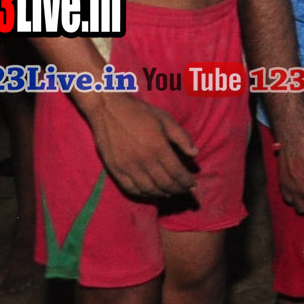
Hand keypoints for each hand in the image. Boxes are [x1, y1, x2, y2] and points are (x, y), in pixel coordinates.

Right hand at [84, 94, 198, 199]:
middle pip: (164, 183)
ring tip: (170, 192)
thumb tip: (195, 153)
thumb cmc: (140, 112)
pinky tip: (150, 193)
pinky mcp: (114, 170)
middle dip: (177, 189)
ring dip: (162, 193)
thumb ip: (182, 138)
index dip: (186, 181)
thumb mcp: (166, 120)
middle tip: (184, 190)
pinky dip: (143, 194)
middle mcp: (143, 160)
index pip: (176, 172)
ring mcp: (127, 167)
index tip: (193, 185)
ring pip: (148, 189)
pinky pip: (130, 188)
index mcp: (158, 147)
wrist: (108, 109)